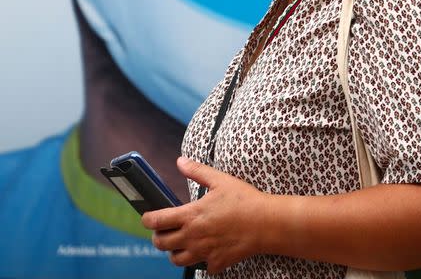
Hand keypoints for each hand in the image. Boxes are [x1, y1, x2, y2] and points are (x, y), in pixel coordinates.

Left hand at [142, 157, 266, 272]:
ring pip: (176, 260)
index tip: (147, 217)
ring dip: (175, 251)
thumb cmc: (245, 200)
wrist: (266, 223)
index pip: (157, 221)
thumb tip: (180, 162)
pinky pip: (200, 266)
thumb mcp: (220, 180)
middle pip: (161, 243)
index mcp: (191, 215)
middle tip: (164, 229)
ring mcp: (203, 252)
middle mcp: (193, 236)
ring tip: (181, 241)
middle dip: (158, 236)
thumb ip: (197, 171)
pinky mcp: (215, 263)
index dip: (147, 219)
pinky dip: (200, 259)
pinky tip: (206, 249)